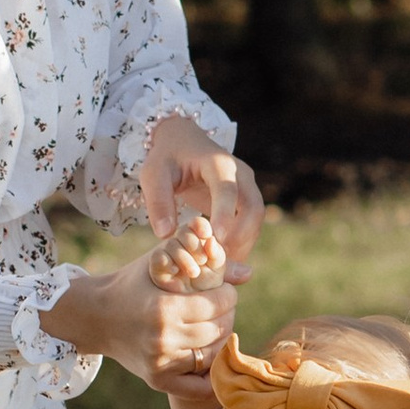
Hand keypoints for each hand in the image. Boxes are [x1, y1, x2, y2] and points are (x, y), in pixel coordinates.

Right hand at [52, 237, 235, 389]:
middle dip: (227, 316)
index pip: (218, 304)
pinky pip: (198, 387)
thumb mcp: (162, 264)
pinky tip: (211, 357)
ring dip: (221, 340)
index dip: (228, 295)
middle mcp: (163, 338)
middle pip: (218, 330)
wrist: (95, 316)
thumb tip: (249, 273)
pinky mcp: (157, 380)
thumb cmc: (132, 284)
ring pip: (211, 355)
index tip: (225, 292)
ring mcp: (160, 362)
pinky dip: (210, 375)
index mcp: (164, 308)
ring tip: (216, 327)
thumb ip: (204, 263)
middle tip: (223, 309)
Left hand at [141, 117, 261, 280]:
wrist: (183, 142)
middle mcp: (239, 173)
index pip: (227, 189)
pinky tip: (224, 259)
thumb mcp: (153, 174)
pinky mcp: (245, 198)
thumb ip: (157, 201)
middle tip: (220, 261)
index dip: (224, 214)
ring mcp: (246, 185)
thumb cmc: (166, 158)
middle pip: (252, 207)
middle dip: (240, 236)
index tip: (218, 239)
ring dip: (243, 243)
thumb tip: (165, 234)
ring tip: (222, 266)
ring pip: (256, 217)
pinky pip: (251, 222)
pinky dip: (241, 241)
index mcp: (217, 162)